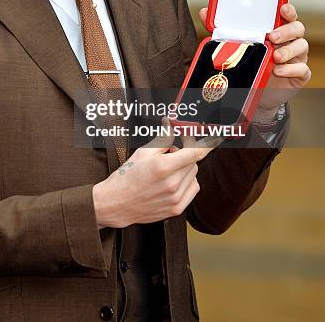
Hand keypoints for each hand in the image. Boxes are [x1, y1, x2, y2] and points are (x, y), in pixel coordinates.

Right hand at [92, 120, 216, 228]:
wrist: (116, 204)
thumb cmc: (127, 177)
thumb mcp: (143, 153)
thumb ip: (163, 138)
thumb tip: (171, 123)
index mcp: (163, 167)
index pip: (194, 152)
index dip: (208, 144)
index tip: (217, 138)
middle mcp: (172, 184)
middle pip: (193, 162)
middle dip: (185, 154)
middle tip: (171, 151)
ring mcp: (176, 199)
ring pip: (194, 175)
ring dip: (185, 168)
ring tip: (167, 169)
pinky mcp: (177, 209)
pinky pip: (193, 189)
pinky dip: (187, 182)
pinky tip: (172, 181)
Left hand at [199, 3, 310, 114]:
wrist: (255, 90)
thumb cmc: (249, 62)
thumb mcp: (235, 44)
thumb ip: (222, 28)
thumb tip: (204, 12)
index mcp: (277, 28)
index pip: (287, 14)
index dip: (288, 10)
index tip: (282, 8)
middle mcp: (289, 40)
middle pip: (297, 28)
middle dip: (286, 31)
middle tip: (272, 37)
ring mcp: (296, 57)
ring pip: (302, 47)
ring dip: (289, 50)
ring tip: (275, 57)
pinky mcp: (299, 74)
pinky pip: (302, 69)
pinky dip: (291, 69)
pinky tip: (278, 71)